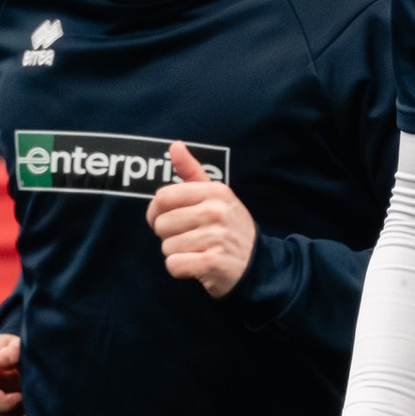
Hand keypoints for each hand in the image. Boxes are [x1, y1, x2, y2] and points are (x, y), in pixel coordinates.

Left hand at [147, 140, 257, 297]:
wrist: (258, 264)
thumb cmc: (229, 228)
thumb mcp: (216, 196)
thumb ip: (192, 171)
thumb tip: (174, 145)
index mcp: (215, 192)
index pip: (163, 198)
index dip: (156, 212)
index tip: (167, 220)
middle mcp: (216, 211)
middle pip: (161, 224)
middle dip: (169, 236)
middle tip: (190, 239)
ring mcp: (217, 237)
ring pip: (167, 247)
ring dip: (177, 254)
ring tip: (197, 252)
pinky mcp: (214, 262)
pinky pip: (174, 265)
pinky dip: (181, 270)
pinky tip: (197, 266)